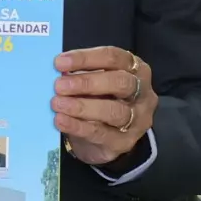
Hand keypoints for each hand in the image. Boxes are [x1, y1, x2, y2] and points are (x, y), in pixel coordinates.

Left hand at [54, 45, 156, 166]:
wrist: (105, 141)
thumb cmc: (99, 101)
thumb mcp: (93, 84)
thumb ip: (80, 75)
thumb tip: (57, 70)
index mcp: (136, 69)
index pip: (114, 58)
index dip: (86, 58)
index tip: (59, 62)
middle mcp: (142, 93)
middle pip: (120, 82)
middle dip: (87, 83)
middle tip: (59, 86)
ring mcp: (137, 119)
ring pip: (114, 111)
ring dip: (82, 106)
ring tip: (57, 104)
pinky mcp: (124, 142)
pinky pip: (101, 133)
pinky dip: (78, 126)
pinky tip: (61, 120)